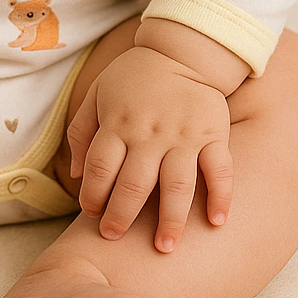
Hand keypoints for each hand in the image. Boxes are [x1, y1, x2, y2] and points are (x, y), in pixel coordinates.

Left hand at [66, 45, 232, 250]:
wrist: (182, 50)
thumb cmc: (134, 76)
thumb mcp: (98, 93)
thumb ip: (82, 131)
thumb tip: (77, 177)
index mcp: (119, 122)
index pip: (101, 167)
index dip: (93, 195)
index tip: (92, 215)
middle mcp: (151, 132)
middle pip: (134, 184)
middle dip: (122, 216)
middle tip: (115, 238)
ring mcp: (185, 134)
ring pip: (177, 185)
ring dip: (171, 220)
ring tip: (165, 248)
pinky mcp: (214, 133)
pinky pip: (220, 169)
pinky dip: (221, 196)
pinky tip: (216, 222)